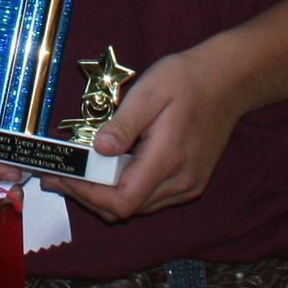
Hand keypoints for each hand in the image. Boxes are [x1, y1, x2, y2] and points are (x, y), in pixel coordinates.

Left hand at [48, 39, 241, 221]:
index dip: (86, 194)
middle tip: (58, 175)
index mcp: (168, 159)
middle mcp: (181, 182)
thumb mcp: (150, 90)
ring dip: (103, 195)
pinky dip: (124, 190)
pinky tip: (107, 170)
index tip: (61, 176)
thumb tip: (98, 149)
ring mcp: (188, 186)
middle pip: (125, 208)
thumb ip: (124, 123)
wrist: (229, 81)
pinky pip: (150, 198)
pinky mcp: (190, 183)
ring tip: (76, 173)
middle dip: (87, 195)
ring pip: (137, 206)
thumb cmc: (187, 79)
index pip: (122, 200)